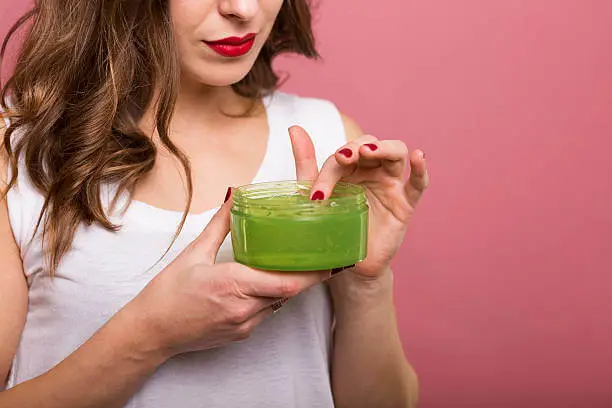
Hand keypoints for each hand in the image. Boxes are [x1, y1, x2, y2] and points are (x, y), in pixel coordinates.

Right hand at [126, 190, 330, 357]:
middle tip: (326, 259)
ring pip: (279, 303)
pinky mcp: (241, 334)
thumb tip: (234, 195)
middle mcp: (244, 308)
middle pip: (289, 293)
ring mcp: (244, 324)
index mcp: (234, 285)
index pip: (286, 283)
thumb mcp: (194, 253)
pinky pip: (267, 313)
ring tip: (301, 266)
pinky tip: (268, 283)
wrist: (151, 332)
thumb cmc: (168, 293)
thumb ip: (220, 225)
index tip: (331, 261)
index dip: (313, 273)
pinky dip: (272, 297)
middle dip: (309, 277)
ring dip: (290, 286)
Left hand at [289, 126, 428, 278]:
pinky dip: (421, 169)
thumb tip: (294, 128)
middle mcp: (372, 170)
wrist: (346, 263)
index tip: (316, 196)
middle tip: (343, 158)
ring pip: (395, 153)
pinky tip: (418, 156)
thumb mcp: (315, 195)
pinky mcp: (405, 204)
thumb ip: (307, 162)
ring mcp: (390, 184)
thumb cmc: (332, 226)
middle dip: (355, 148)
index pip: (342, 156)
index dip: (329, 171)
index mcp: (349, 167)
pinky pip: (418, 184)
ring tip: (368, 151)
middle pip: (370, 144)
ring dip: (383, 148)